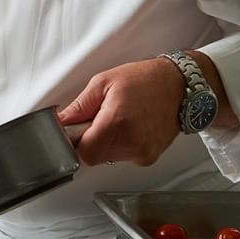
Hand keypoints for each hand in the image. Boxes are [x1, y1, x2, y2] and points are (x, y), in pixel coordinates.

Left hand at [57, 58, 184, 166]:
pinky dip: (119, 144)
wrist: (179, 85)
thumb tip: (60, 121)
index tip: (72, 132)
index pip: (83, 153)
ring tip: (116, 119)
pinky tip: (128, 126)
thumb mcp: (103, 83)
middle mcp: (132, 143)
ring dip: (104, 142)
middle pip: (94, 157)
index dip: (73, 144)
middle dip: (88, 140)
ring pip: (107, 158)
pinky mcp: (148, 157)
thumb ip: (78, 107)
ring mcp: (142, 153)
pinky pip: (122, 157)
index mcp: (117, 123)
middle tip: (96, 120)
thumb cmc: (145, 80)